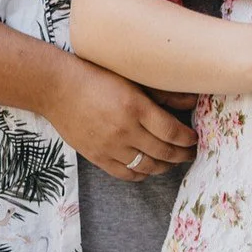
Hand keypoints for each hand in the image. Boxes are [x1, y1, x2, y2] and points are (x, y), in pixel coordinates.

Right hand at [44, 57, 198, 180]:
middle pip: (163, 152)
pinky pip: (125, 173)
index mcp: (136, 107)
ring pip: (147, 166)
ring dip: (164, 166)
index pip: (172, 133)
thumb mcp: (132, 78)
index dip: (188, 140)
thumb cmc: (96, 76)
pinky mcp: (97, 157)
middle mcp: (125, 130)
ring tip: (171, 161)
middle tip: (189, 153)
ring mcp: (110, 147)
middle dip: (182, 155)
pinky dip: (141, 174)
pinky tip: (147, 168)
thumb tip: (193, 101)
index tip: (194, 139)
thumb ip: (163, 94)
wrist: (57, 88)